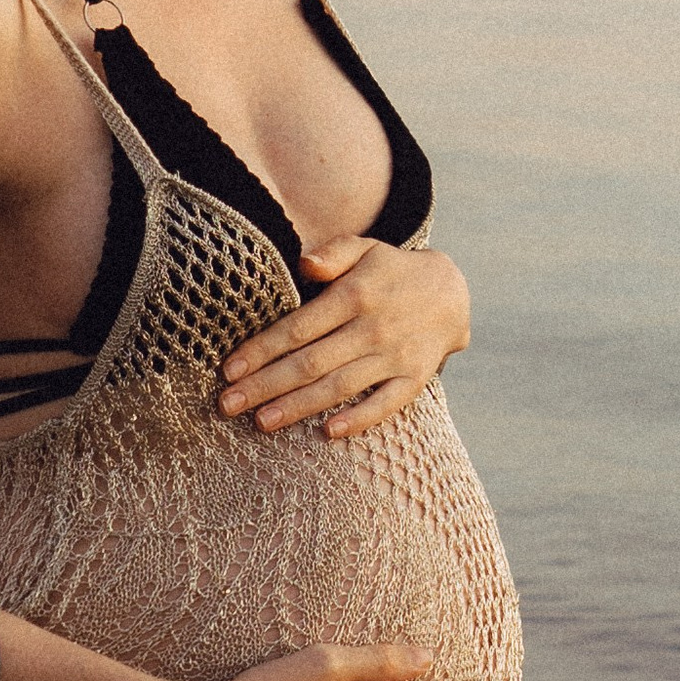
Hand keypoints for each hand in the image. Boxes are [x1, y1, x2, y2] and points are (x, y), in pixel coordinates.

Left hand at [218, 238, 470, 439]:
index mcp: (355, 295)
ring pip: (339, 386)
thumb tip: (304, 263)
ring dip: (298, 406)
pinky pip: (386, 404)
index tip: (229, 370)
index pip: (298, 328)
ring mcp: (395, 356)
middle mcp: (373, 328)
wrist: (452, 292)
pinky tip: (328, 432)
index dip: (261, 350)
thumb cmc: (390, 270)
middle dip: (265, 385)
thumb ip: (332, 253)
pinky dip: (359, 419)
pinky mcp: (415, 378)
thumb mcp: (364, 248)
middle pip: (310, 362)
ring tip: (261, 422)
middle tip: (227, 405)